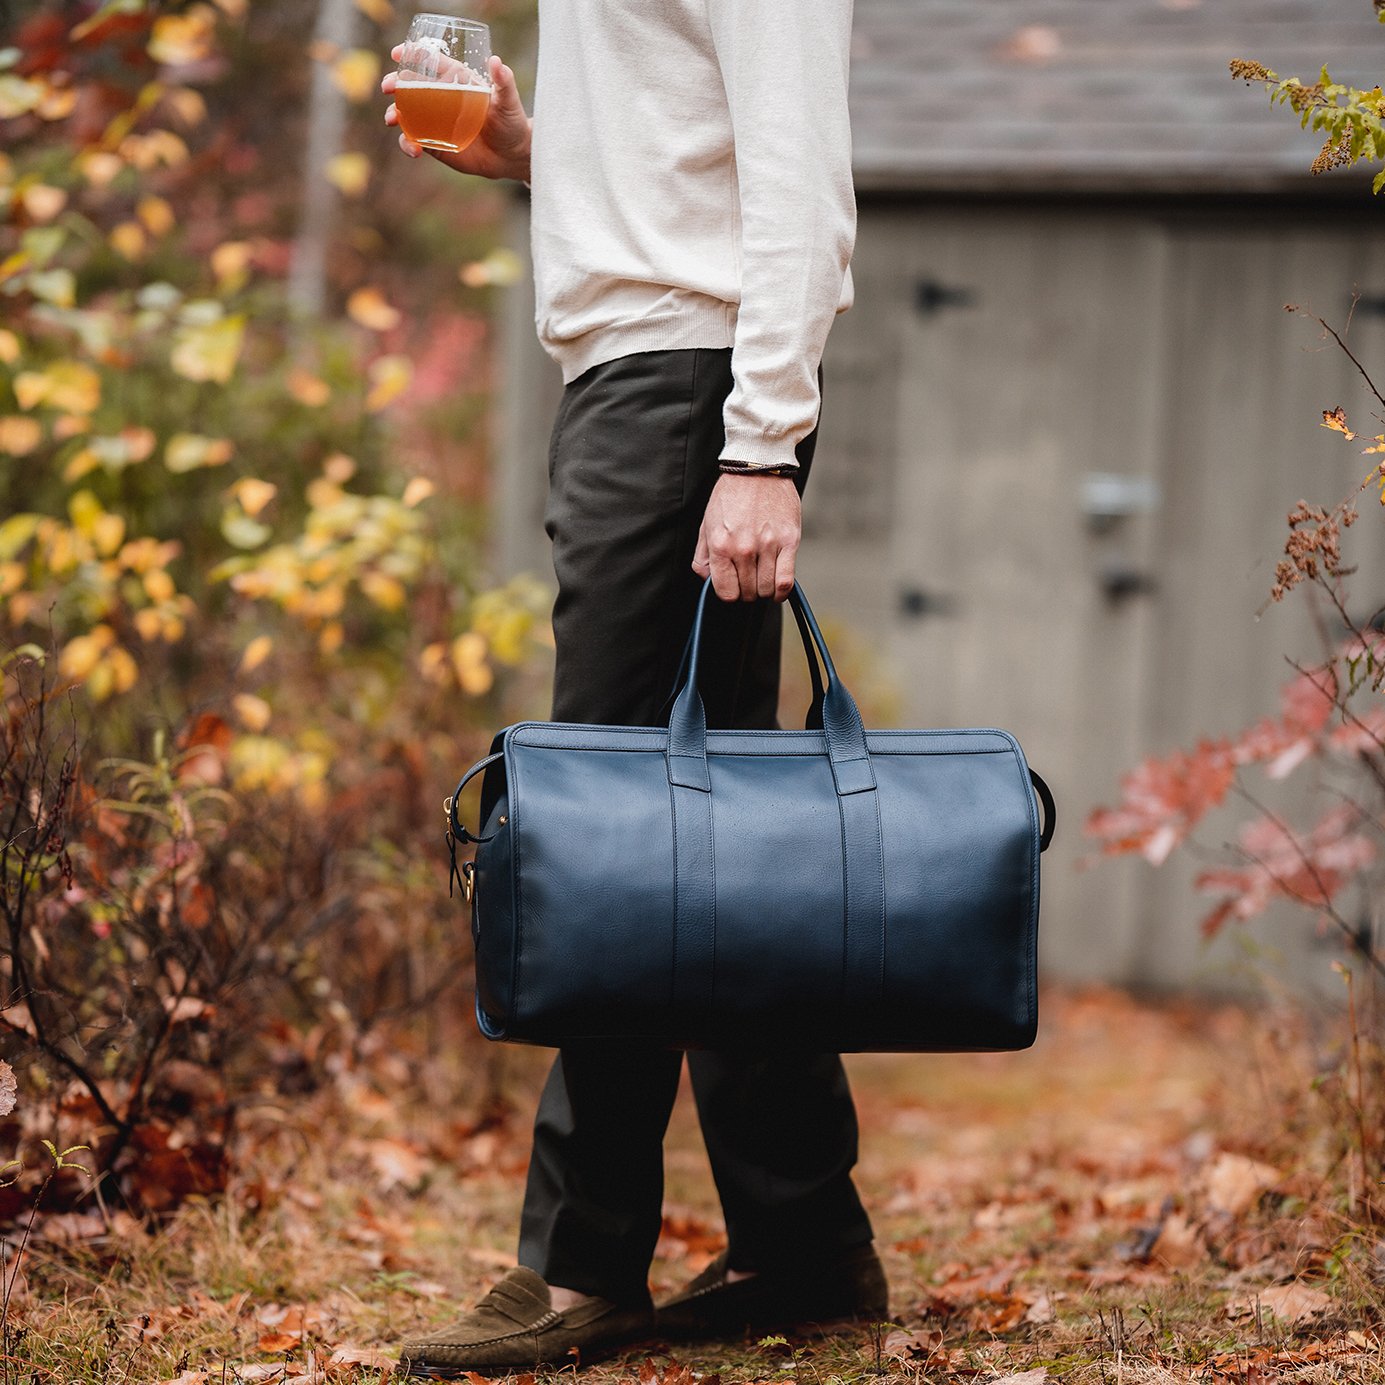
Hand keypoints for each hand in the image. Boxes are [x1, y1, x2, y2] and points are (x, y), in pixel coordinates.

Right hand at [381, 53, 531, 181]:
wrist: (510, 156)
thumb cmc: (511, 123)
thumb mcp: (509, 101)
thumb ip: (504, 83)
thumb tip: (497, 62)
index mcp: (455, 80)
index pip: (430, 62)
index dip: (411, 55)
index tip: (398, 54)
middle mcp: (441, 98)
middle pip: (410, 86)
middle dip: (395, 84)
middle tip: (388, 87)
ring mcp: (435, 121)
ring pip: (406, 114)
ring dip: (394, 114)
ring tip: (392, 119)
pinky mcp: (434, 144)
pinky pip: (414, 141)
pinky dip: (408, 144)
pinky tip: (413, 149)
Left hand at [692, 474, 800, 601]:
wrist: (757, 467)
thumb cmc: (731, 495)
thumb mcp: (706, 523)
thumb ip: (702, 556)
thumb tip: (708, 580)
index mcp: (720, 544)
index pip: (726, 591)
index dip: (730, 594)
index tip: (734, 587)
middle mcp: (743, 548)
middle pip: (747, 592)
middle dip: (747, 592)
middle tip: (749, 580)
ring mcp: (768, 545)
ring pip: (766, 589)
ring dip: (764, 591)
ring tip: (762, 579)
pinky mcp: (789, 541)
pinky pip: (786, 580)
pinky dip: (781, 591)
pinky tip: (777, 588)